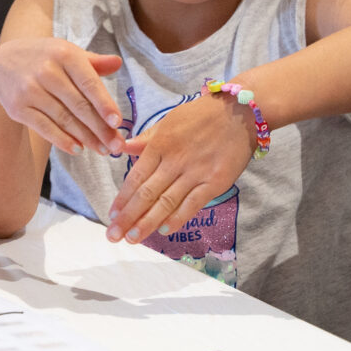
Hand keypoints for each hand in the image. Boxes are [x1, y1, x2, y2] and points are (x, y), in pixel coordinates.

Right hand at [0, 37, 123, 155]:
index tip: (117, 122)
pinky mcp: (18, 108)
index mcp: (64, 54)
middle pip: (78, 105)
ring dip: (85, 138)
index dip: (104, 104)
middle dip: (100, 128)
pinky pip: (44, 128)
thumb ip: (93, 61)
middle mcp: (46, 71)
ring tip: (102, 150)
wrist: (0, 64)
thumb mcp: (66, 52)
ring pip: (63, 119)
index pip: (89, 83)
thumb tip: (118, 63)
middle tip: (116, 146)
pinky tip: (78, 149)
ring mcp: (30, 90)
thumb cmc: (43, 58)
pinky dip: (62, 140)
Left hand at [105, 92, 254, 242]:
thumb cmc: (201, 115)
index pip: (136, 177)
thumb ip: (146, 138)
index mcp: (161, 144)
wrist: (239, 111)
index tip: (111, 216)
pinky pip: (193, 204)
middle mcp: (175, 161)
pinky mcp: (216, 181)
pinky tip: (165, 230)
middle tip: (114, 236)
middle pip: (147, 194)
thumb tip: (122, 148)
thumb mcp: (169, 120)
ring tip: (133, 238)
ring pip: (166, 203)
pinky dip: (178, 218)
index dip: (122, 199)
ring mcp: (196, 173)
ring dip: (148, 223)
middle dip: (128, 217)